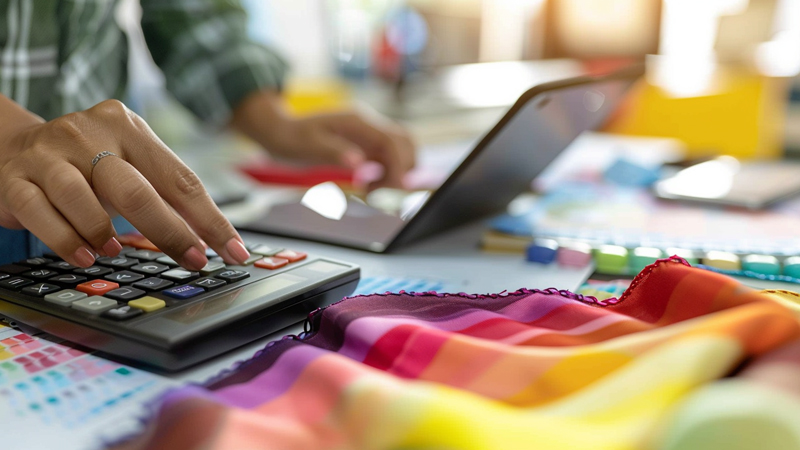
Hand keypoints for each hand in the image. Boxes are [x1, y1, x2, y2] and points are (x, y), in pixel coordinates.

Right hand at [0, 98, 249, 269]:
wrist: (12, 145)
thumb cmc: (87, 164)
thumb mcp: (127, 165)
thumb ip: (161, 193)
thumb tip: (205, 239)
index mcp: (128, 128)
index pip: (179, 178)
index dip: (209, 219)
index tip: (233, 251)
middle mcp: (89, 134)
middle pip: (137, 190)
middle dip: (172, 233)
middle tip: (193, 261)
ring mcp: (49, 154)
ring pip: (82, 197)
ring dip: (104, 232)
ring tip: (114, 252)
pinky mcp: (15, 178)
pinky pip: (40, 213)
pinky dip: (65, 239)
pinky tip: (83, 256)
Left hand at [231, 91, 415, 189]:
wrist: (279, 131)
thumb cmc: (291, 138)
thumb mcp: (308, 146)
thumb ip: (335, 153)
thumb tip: (358, 164)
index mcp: (357, 121)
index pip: (392, 140)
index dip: (400, 164)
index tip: (395, 187)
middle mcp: (367, 125)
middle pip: (404, 142)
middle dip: (404, 168)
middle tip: (385, 191)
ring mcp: (367, 134)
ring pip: (399, 150)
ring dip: (396, 172)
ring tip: (373, 190)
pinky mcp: (365, 145)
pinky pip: (387, 158)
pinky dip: (386, 174)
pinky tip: (368, 187)